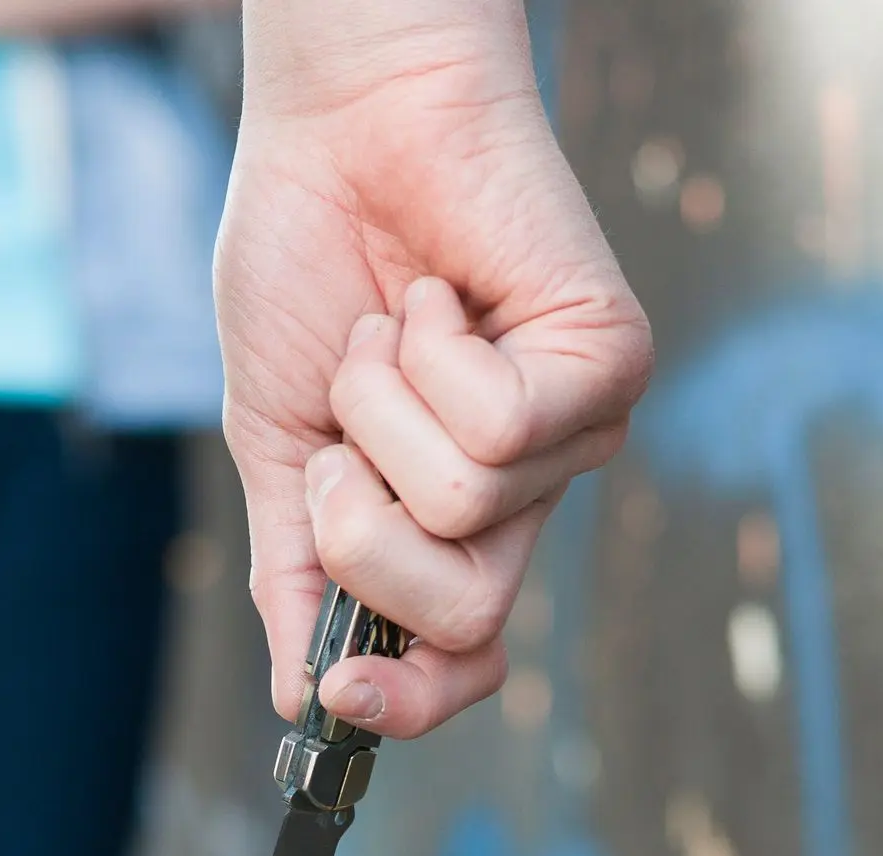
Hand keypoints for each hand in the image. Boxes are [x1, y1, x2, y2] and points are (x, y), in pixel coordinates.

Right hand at [216, 6, 651, 738]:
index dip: (407, 701)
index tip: (336, 693)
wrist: (338, 127)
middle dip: (362, 533)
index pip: (461, 662)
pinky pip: (500, 426)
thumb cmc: (305, 269)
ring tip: (389, 332)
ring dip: (379, 411)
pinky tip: (433, 297)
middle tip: (340, 436)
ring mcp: (573, 435)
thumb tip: (295, 700)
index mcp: (446, 526)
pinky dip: (427, 356)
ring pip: (464, 510)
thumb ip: (293, 571)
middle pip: (464, 618)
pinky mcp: (608, 363)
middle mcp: (523, 497)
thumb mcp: (275, 446)